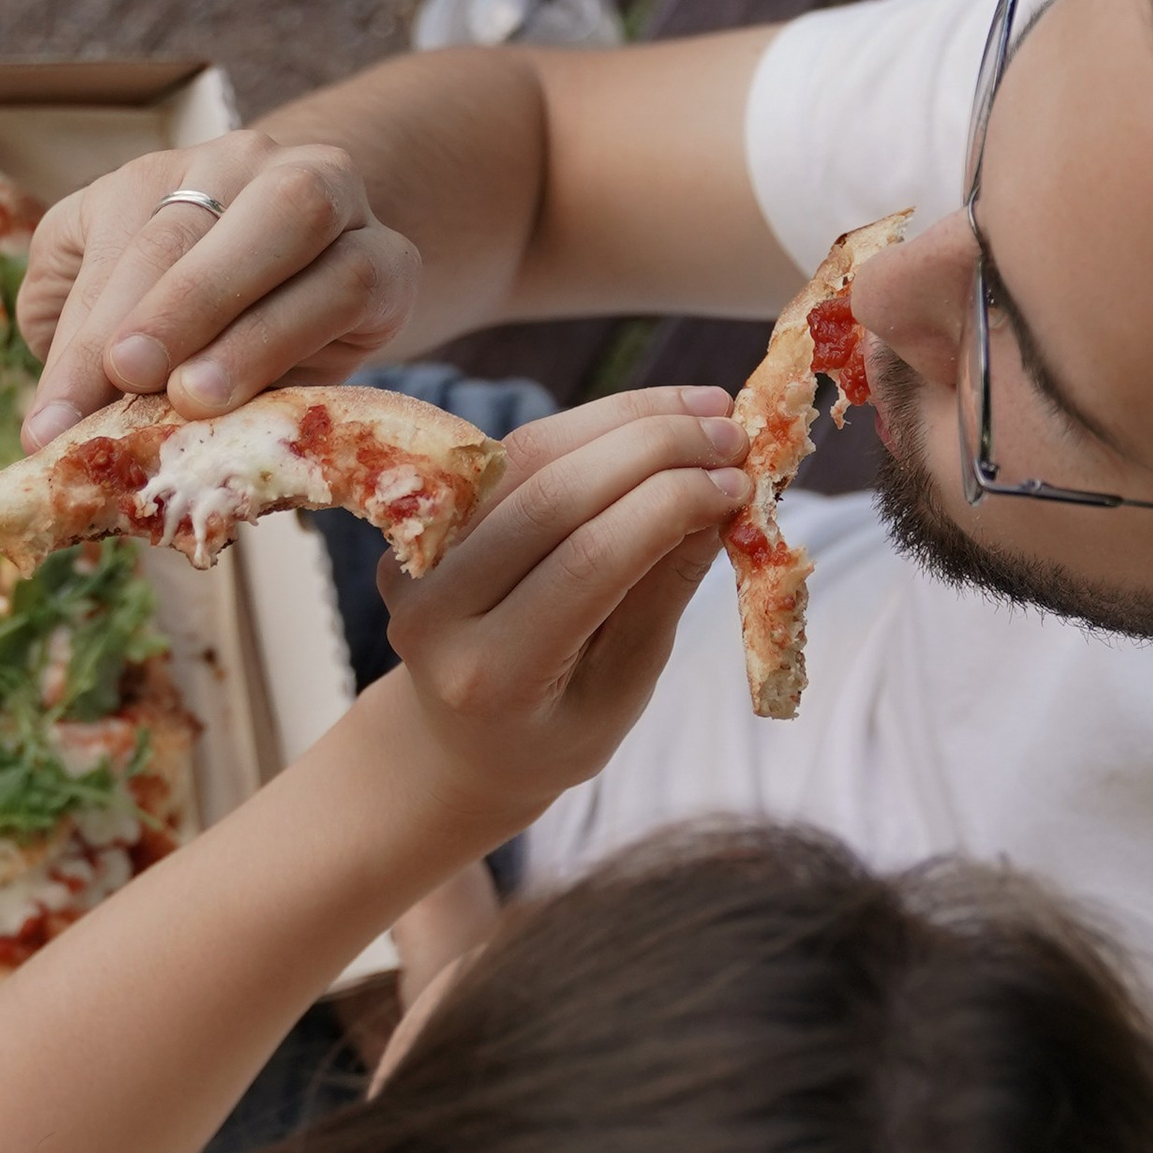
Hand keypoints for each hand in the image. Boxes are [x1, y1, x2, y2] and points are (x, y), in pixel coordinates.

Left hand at [19, 129, 423, 447]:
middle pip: (198, 222)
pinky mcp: (388, 255)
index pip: (118, 247)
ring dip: (239, 323)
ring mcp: (328, 195)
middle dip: (160, 307)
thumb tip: (54, 411)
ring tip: (190, 398)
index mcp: (165, 171)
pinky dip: (301, 338)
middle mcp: (244, 163)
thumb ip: (80, 327)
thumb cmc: (206, 306)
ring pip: (289, 228)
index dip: (81, 339)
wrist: (320, 279)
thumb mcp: (127, 299)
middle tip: (122, 376)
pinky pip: (350, 282)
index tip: (48, 427)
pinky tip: (264, 396)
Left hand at [371, 387, 747, 836]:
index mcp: (490, 677)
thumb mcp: (626, 683)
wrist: (465, 744)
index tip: (741, 479)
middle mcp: (434, 612)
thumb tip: (725, 494)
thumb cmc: (561, 727)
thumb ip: (664, 588)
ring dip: (625, 419)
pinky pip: (511, 455)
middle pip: (552, 495)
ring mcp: (412, 562)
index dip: (671, 504)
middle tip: (733, 429)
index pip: (589, 561)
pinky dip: (589, 427)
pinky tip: (652, 417)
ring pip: (528, 456)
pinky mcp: (415, 526)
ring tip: (706, 408)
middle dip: (654, 449)